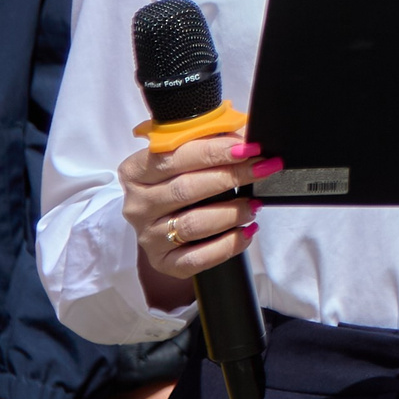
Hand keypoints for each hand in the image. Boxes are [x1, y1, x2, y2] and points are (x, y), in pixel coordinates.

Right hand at [118, 133, 275, 312]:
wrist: (164, 218)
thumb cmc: (180, 180)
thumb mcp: (189, 154)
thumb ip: (212, 142)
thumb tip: (248, 136)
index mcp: (135, 171)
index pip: (175, 157)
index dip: (215, 151)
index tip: (248, 148)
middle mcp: (137, 205)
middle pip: (186, 189)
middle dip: (231, 177)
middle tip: (263, 169)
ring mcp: (148, 236)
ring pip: (192, 224)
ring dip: (231, 213)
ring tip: (254, 205)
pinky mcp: (163, 262)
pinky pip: (197, 258)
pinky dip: (227, 246)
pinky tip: (246, 233)